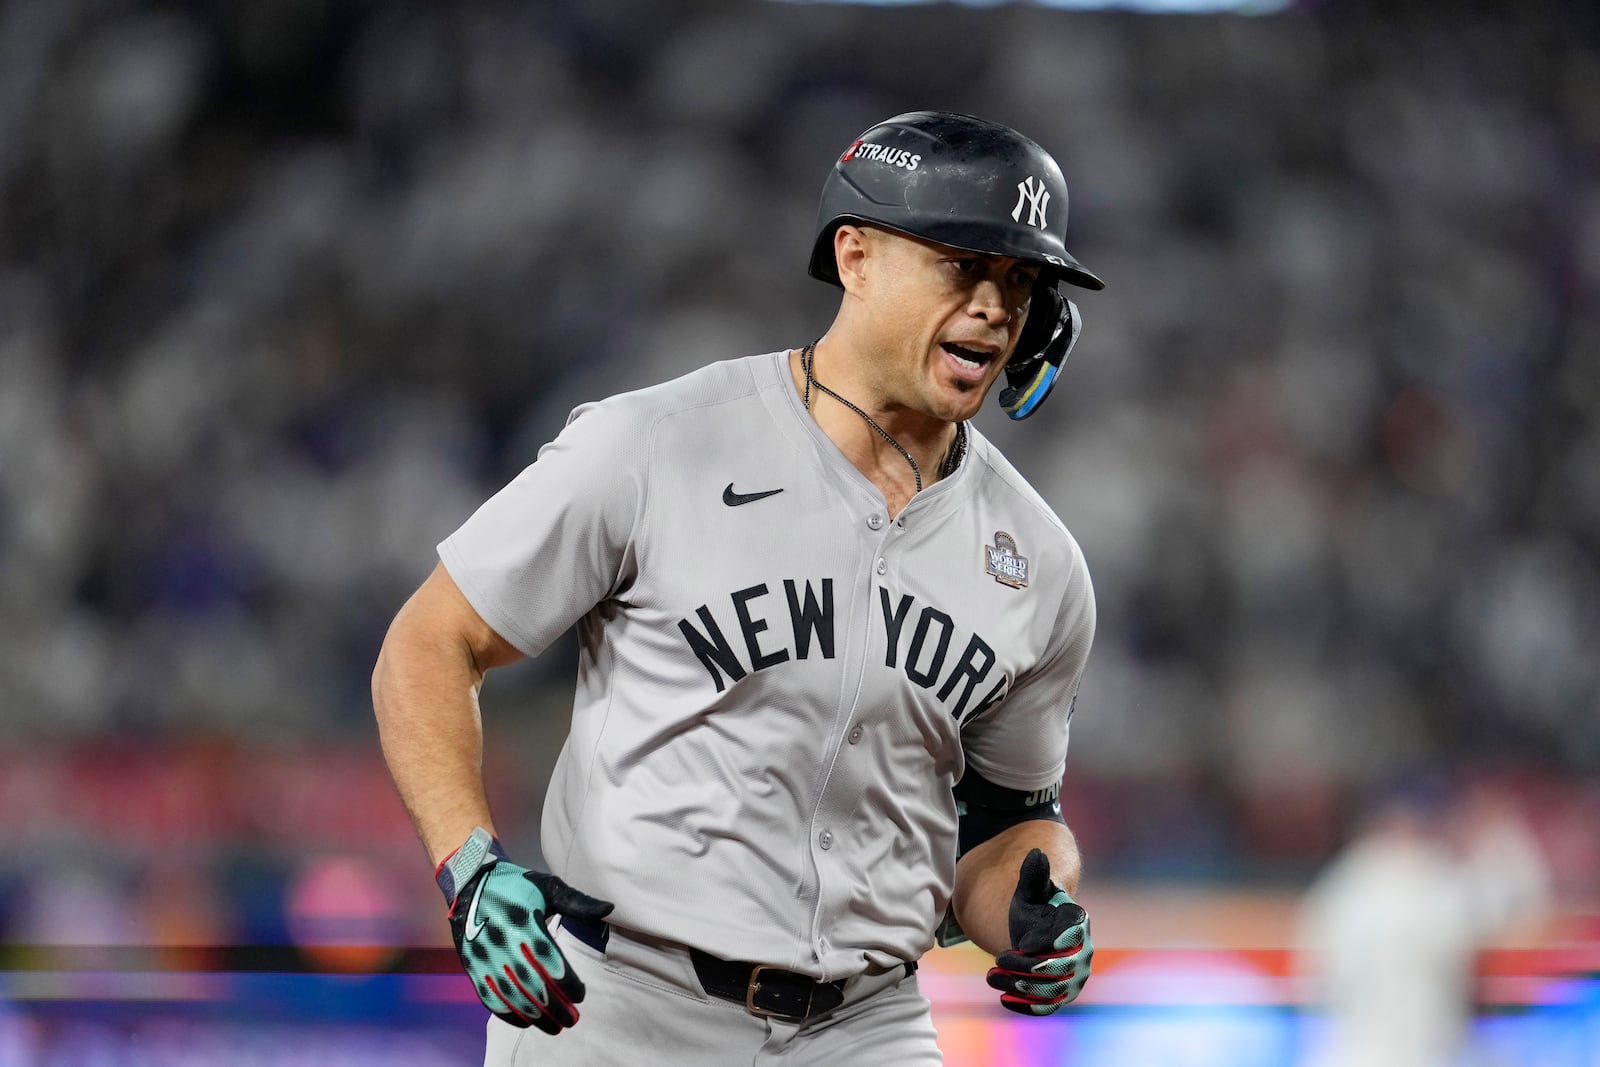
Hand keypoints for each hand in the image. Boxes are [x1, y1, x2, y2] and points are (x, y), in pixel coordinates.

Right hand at [445, 843, 613, 1032]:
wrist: (471, 884)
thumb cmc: (516, 886)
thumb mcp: (548, 887)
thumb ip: (577, 902)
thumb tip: (609, 909)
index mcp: (525, 923)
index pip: (549, 961)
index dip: (567, 982)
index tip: (580, 995)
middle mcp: (504, 943)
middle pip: (533, 984)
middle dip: (555, 1006)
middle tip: (573, 1019)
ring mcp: (486, 958)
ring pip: (513, 996)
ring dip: (535, 1016)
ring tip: (554, 1027)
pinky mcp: (473, 967)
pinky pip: (490, 997)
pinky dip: (507, 1013)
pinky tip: (525, 1022)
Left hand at [985, 848, 1092, 1015]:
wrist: (1036, 929)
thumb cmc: (1034, 907)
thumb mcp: (1030, 890)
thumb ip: (1034, 874)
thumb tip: (1036, 853)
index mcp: (1078, 924)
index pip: (1073, 937)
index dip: (1050, 942)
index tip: (1024, 944)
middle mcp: (1082, 953)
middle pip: (1060, 968)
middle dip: (1027, 968)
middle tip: (998, 960)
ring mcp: (1074, 977)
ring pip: (1052, 990)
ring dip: (1020, 986)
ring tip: (991, 975)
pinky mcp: (1062, 995)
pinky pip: (1049, 1007)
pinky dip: (1027, 1006)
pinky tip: (1003, 999)